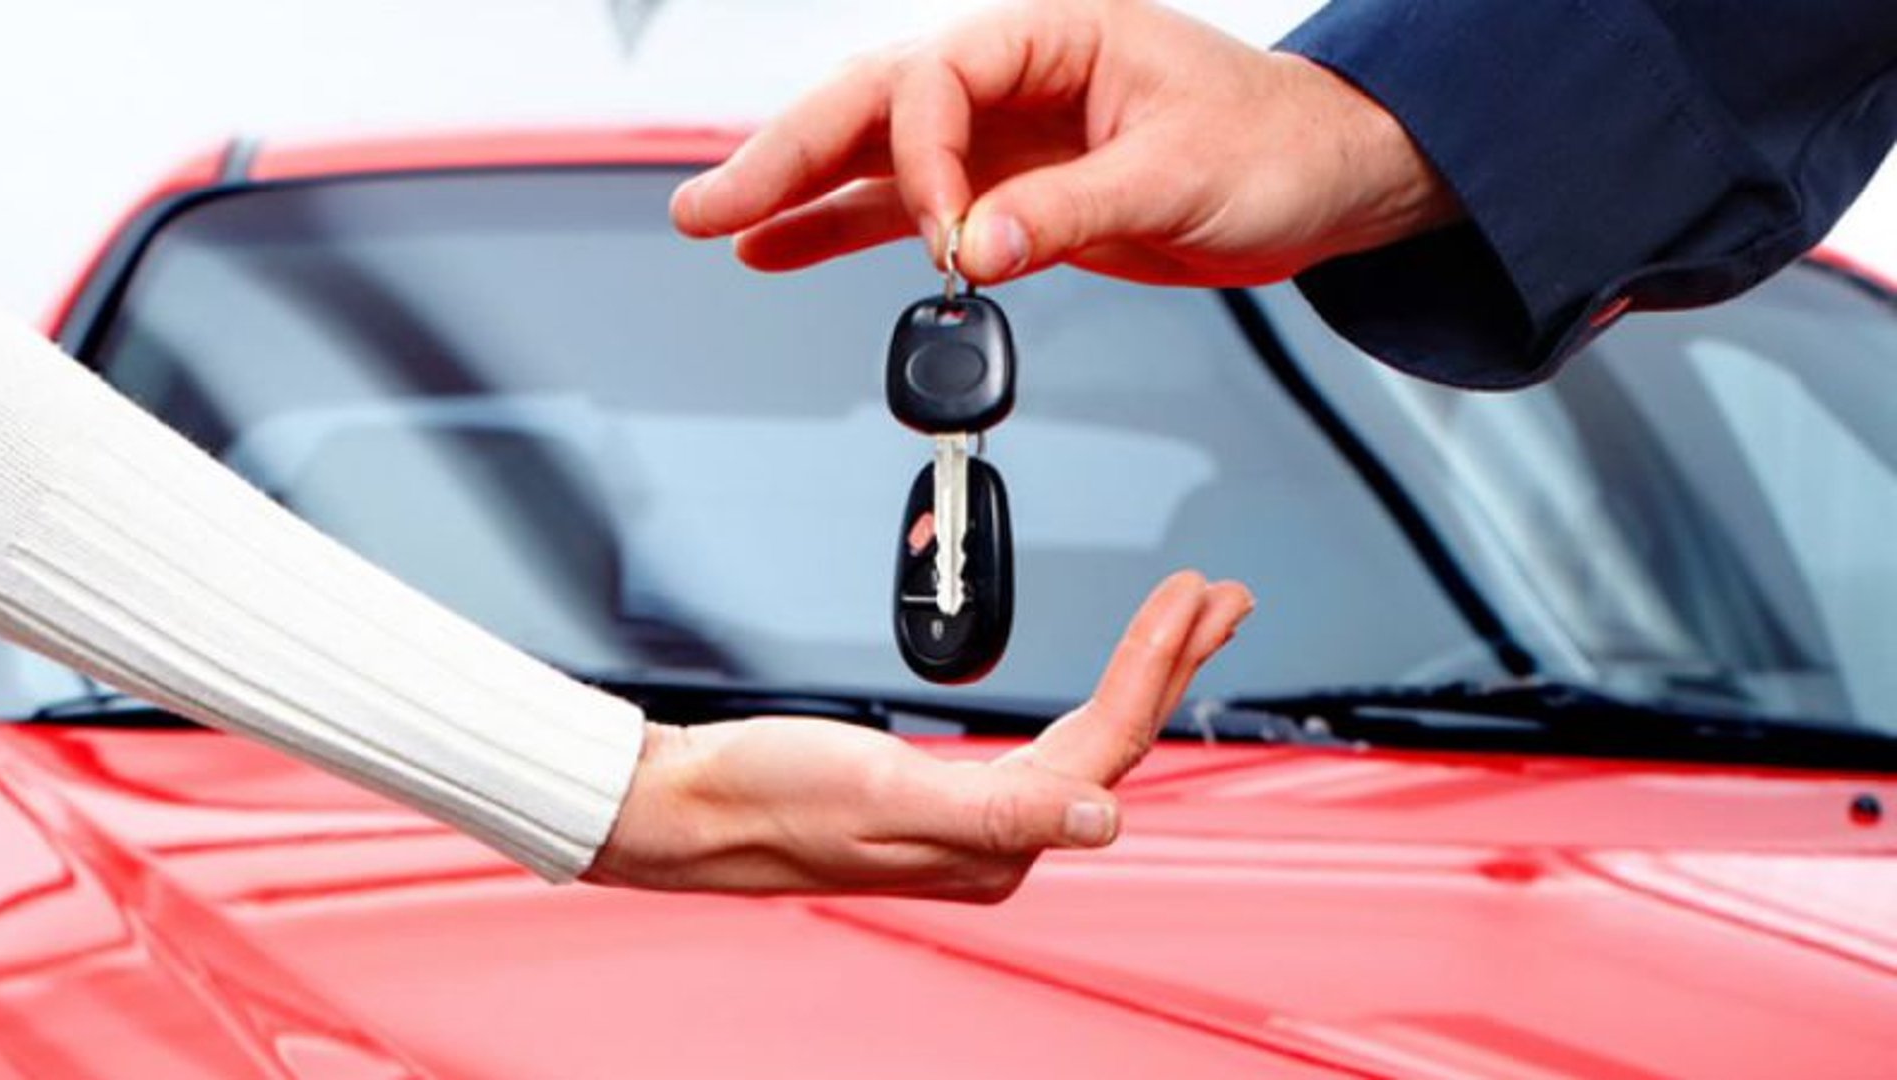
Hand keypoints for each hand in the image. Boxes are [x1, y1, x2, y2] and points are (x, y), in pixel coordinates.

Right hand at [588, 570, 1251, 900]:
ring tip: (1184, 621)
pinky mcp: (947, 796)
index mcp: (995, 841)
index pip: (1108, 744)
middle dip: (1173, 662)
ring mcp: (975, 819)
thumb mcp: (884, 792)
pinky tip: (1105, 681)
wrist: (688, 807)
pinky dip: (1090, 694)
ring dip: (1141, 673)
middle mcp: (997, 838)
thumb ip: (1001, 810)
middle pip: (1114, 740)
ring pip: (1087, 739)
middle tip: (1222, 597)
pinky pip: (1049, 742)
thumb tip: (1104, 819)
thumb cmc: (767, 798)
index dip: (1158, 665)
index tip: (1194, 596)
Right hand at [670, 0, 1457, 287]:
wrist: (1324, 181)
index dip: (922, 160)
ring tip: (717, 225)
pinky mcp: (1012, 196)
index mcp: (1054, 35)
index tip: (947, 238)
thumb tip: (975, 249)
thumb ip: (1071, 211)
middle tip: (708, 203)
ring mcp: (1006, 138)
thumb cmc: (1278, 145)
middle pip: (874, 104)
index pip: (939, 81)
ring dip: (797, 192)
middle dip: (788, 153)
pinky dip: (847, 230)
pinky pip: (911, 212)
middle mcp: (1015, 78)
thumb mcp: (1182, 175)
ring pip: (877, 158)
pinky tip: (783, 249)